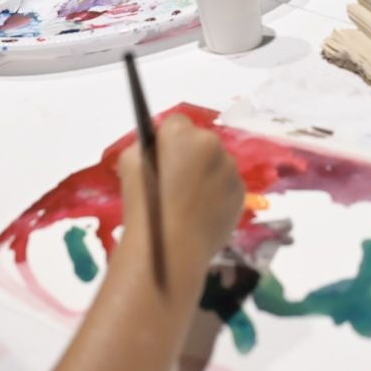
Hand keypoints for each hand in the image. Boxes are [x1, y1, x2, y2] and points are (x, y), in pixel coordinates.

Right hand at [118, 113, 243, 277]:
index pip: (176, 122)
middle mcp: (213, 145)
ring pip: (216, 163)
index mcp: (183, 134)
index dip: (168, 139)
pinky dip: (216, 194)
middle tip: (174, 180)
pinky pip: (227, 185)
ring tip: (188, 201)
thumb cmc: (144, 206)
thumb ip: (145, 147)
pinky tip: (200, 212)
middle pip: (200, 141)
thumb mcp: (129, 164)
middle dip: (189, 155)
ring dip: (205, 174)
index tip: (162, 156)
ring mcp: (231, 170)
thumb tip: (157, 146)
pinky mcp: (241, 193)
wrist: (171, 248)